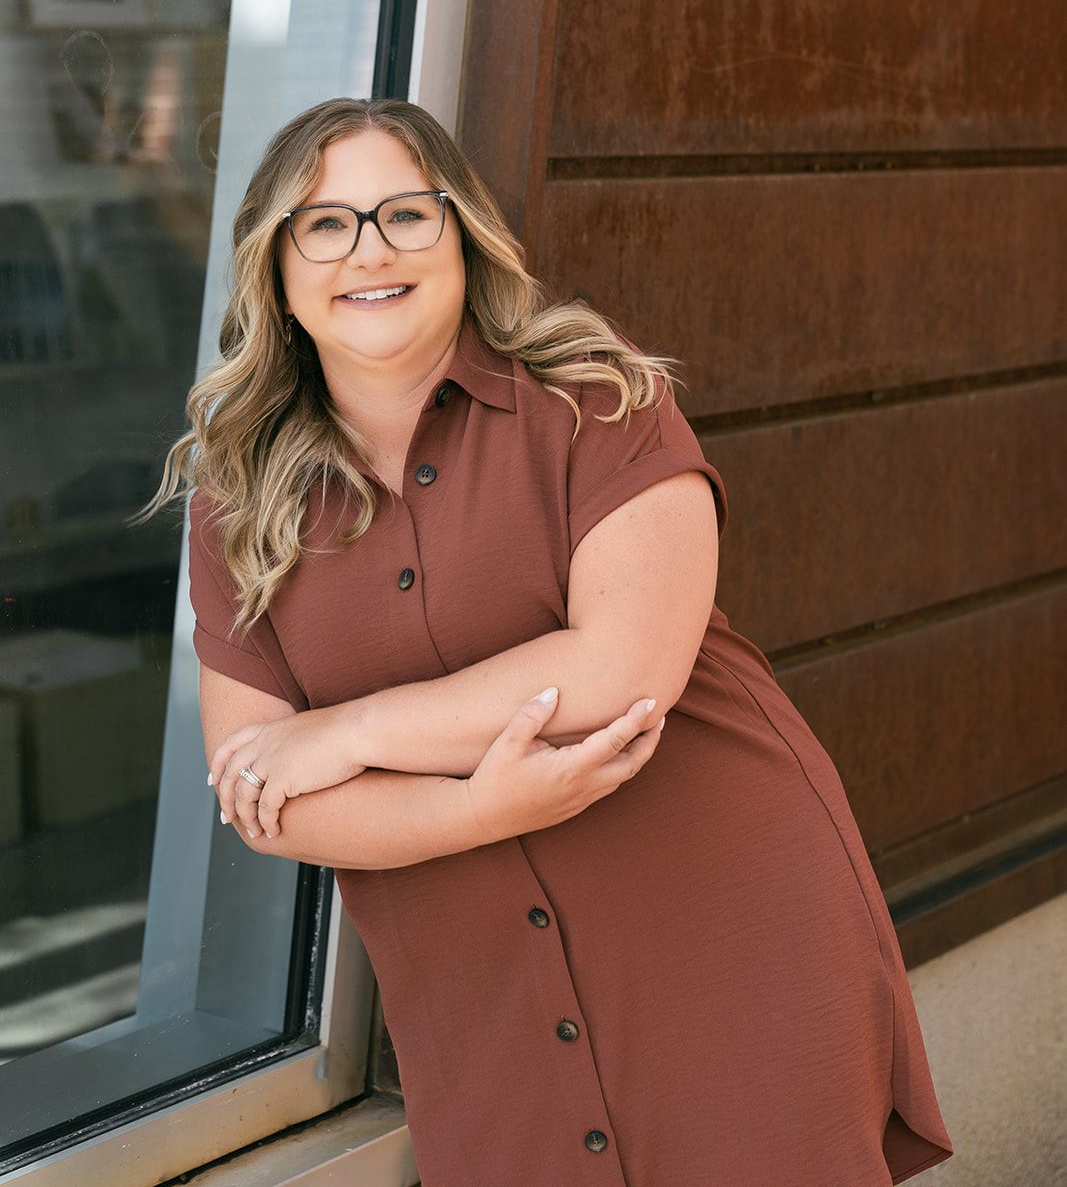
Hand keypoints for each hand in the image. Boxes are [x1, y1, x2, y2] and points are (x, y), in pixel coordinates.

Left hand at [209, 706, 366, 840]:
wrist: (355, 731)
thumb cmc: (342, 730)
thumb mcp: (305, 729)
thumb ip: (290, 741)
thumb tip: (292, 754)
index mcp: (267, 730)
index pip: (229, 747)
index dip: (218, 765)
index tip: (212, 780)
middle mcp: (262, 744)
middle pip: (230, 775)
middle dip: (225, 800)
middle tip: (227, 818)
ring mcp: (270, 761)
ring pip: (244, 796)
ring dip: (246, 817)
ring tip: (255, 830)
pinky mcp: (282, 779)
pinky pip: (265, 809)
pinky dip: (266, 823)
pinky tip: (273, 830)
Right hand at [461, 689, 665, 844]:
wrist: (481, 818)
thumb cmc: (493, 778)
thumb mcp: (507, 743)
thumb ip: (532, 715)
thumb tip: (554, 692)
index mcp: (570, 769)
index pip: (614, 741)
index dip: (635, 720)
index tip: (651, 702)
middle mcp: (582, 787)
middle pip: (631, 764)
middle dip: (649, 740)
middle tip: (658, 717)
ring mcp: (580, 800)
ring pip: (622, 778)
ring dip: (637, 755)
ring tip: (643, 732)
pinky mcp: (575, 807)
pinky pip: (609, 787)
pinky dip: (621, 767)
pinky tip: (616, 754)